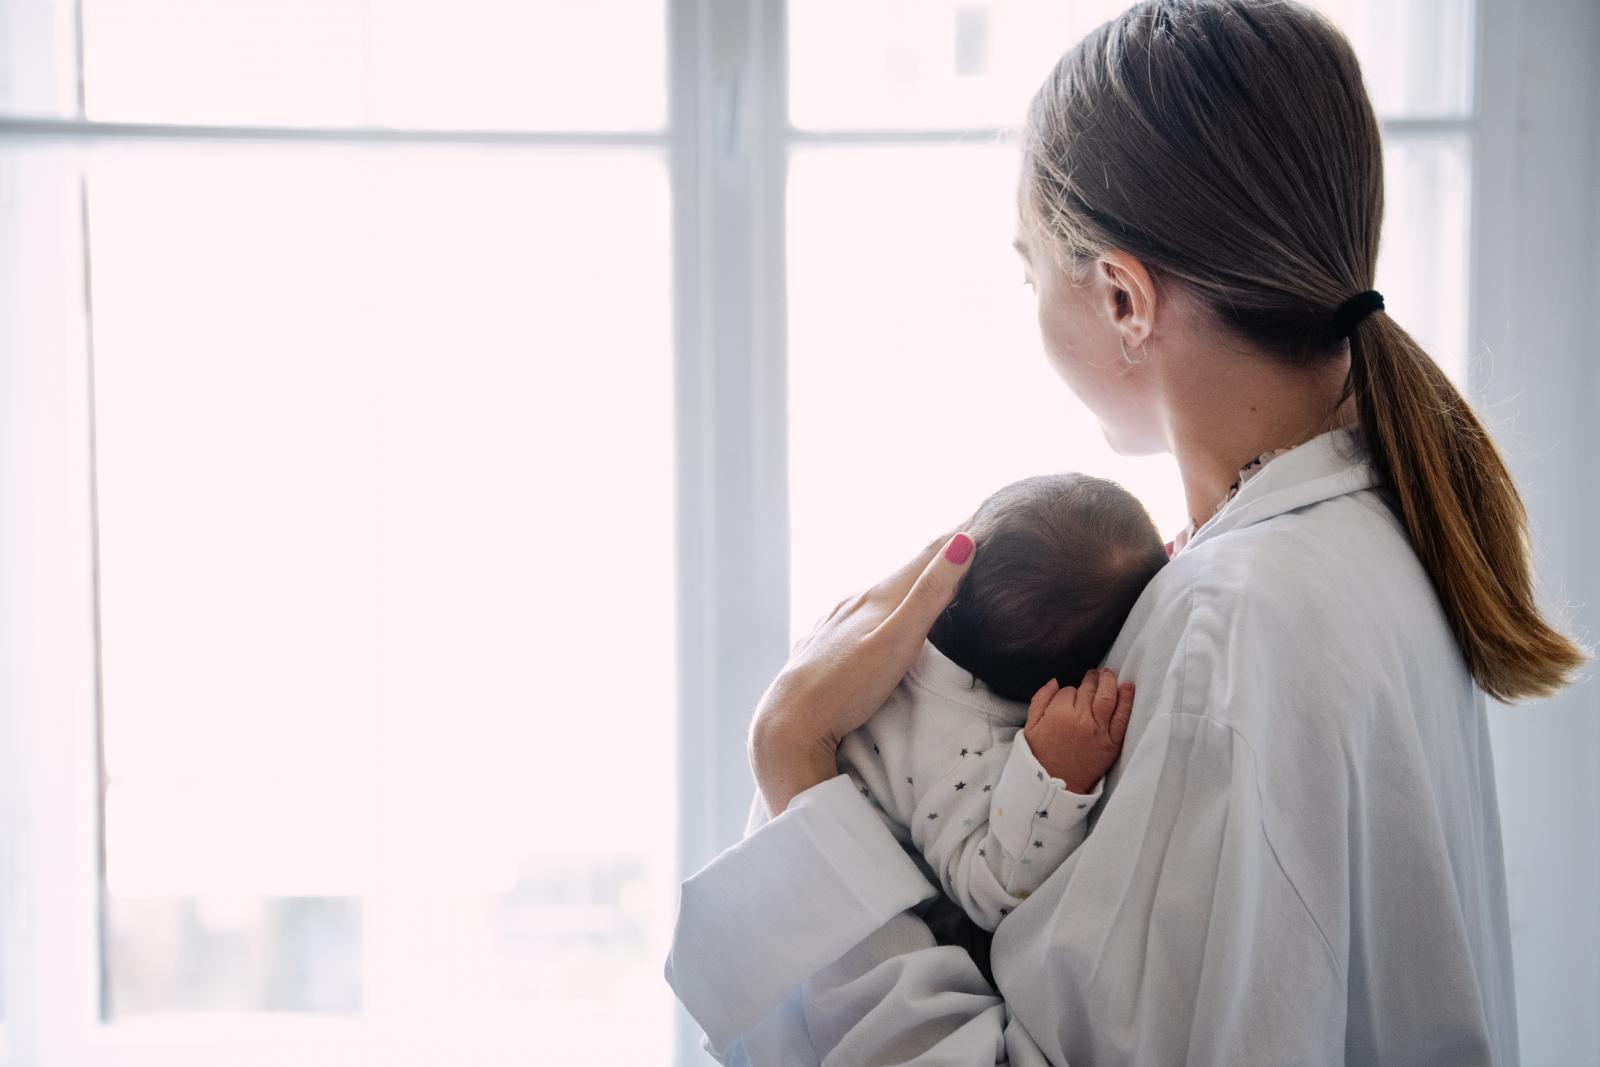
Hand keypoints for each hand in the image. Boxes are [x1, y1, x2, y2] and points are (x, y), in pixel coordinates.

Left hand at [749, 526, 977, 815]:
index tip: (985, 512)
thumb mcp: (897, 642)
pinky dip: (885, 604)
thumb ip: (930, 596)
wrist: (788, 721)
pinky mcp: (825, 642)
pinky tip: (882, 614)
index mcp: (878, 597)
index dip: (959, 534)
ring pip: (882, 592)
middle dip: (938, 555)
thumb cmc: (846, 686)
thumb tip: (963, 542)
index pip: (928, 555)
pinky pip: (862, 612)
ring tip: (932, 574)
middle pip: (906, 571)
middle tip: (969, 538)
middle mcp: (855, 601)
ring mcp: (836, 621)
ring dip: (910, 581)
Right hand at [1023, 667, 1133, 794]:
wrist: (1055, 787)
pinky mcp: (1112, 742)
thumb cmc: (1040, 756)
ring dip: (1109, 681)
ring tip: (1108, 674)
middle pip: (1089, 688)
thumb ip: (1041, 700)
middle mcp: (1080, 718)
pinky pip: (1123, 717)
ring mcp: (1099, 730)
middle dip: (1092, 678)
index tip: (1069, 698)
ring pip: (1108, 696)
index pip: (1068, 690)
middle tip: (1094, 674)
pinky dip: (1127, 700)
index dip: (1069, 692)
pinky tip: (1128, 687)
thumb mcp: (1031, 727)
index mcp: (1058, 713)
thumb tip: (1055, 681)